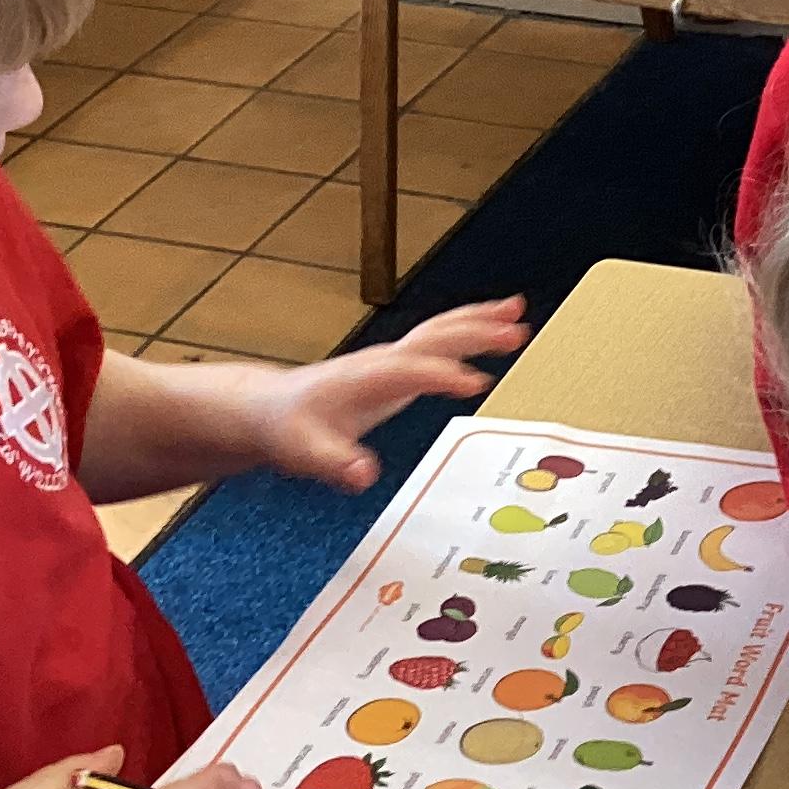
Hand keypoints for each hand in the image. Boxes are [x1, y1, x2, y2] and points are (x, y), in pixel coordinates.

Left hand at [250, 298, 530, 489]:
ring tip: (517, 312)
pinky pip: (440, 338)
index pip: (408, 371)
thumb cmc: (289, 429)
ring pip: (440, 330)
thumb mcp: (304, 453)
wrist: (271, 407)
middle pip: (433, 338)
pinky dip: (469, 326)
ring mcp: (393, 358)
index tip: (476, 384)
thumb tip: (363, 475)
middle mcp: (383, 361)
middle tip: (514, 333)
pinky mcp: (400, 363)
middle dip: (472, 334)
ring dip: (478, 321)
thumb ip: (334, 463)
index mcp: (364, 379)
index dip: (441, 375)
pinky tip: (495, 326)